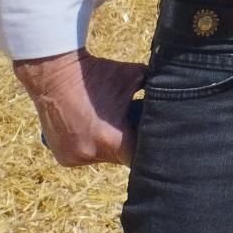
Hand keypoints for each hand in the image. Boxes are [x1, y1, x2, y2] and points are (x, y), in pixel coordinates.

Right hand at [16, 48, 145, 166]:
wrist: (56, 75)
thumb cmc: (100, 74)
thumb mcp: (136, 76)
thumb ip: (156, 88)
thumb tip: (176, 90)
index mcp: (113, 139)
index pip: (140, 158)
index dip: (150, 150)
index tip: (157, 142)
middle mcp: (92, 154)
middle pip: (121, 158)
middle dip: (129, 144)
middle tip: (134, 127)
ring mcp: (75, 158)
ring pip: (103, 158)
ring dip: (108, 145)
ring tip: (109, 124)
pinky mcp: (63, 158)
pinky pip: (84, 157)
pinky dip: (90, 146)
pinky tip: (91, 128)